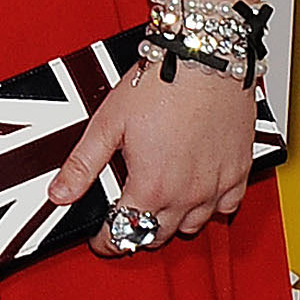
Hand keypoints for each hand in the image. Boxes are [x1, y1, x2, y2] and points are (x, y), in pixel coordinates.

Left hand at [47, 62, 256, 253]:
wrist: (206, 58)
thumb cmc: (163, 83)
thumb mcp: (108, 123)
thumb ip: (82, 165)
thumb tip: (60, 193)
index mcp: (151, 186)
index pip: (122, 234)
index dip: (106, 241)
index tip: (100, 238)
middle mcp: (186, 194)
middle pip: (156, 236)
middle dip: (135, 234)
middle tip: (123, 220)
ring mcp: (216, 185)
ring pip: (192, 227)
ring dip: (172, 223)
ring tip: (157, 206)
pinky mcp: (239, 171)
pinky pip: (227, 208)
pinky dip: (211, 209)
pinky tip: (197, 194)